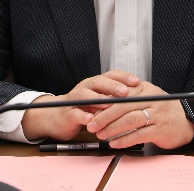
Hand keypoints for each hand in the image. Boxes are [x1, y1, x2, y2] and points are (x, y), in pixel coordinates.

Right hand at [22, 70, 139, 140]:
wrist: (56, 116)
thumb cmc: (82, 108)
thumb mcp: (99, 101)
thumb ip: (114, 97)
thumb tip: (137, 96)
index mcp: (95, 84)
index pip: (110, 75)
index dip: (123, 77)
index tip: (136, 81)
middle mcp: (85, 88)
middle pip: (99, 82)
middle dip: (113, 86)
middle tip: (125, 91)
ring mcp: (75, 100)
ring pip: (86, 96)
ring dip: (99, 100)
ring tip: (110, 104)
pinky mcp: (68, 114)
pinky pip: (75, 113)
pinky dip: (83, 116)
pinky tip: (91, 120)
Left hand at [85, 80, 193, 149]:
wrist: (187, 121)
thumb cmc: (163, 110)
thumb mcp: (147, 97)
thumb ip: (129, 98)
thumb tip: (104, 103)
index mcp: (144, 90)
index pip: (120, 94)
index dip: (104, 103)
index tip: (91, 111)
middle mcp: (151, 100)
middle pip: (123, 107)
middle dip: (104, 117)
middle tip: (92, 125)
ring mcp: (157, 115)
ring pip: (130, 120)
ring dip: (113, 129)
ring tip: (101, 135)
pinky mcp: (160, 130)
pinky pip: (139, 134)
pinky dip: (125, 140)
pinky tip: (115, 143)